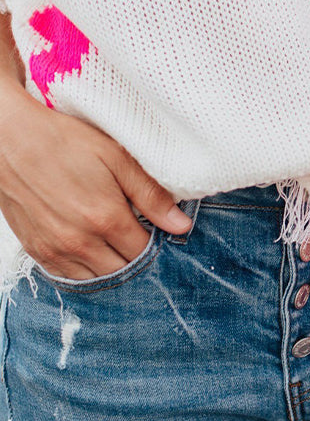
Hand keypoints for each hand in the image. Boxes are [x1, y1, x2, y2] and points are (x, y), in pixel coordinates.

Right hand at [0, 80, 190, 280]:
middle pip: (124, 272)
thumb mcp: (116, 157)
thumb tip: (181, 226)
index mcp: (105, 219)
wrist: (9, 140)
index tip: (159, 233)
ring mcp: (56, 250)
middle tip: (140, 239)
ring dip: (113, 268)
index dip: (158, 245)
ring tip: (117, 246)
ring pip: (98, 280)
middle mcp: (81, 242)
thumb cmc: (63, 142)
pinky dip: (87, 271)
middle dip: (138, 260)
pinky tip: (94, 253)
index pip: (146, 253)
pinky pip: (71, 278)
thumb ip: (151, 195)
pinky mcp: (38, 252)